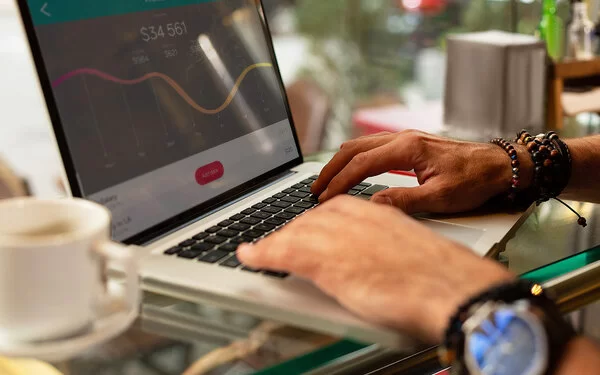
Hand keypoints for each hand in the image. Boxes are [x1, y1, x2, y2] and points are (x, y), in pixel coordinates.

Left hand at [237, 196, 514, 342]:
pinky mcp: (326, 258)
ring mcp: (339, 235)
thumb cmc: (441, 275)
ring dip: (273, 242)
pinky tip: (250, 256)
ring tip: (259, 250)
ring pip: (293, 232)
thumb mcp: (409, 248)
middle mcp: (354, 216)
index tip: (301, 229)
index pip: (332, 209)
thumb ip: (385, 246)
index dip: (312, 221)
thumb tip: (376, 258)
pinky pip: (282, 251)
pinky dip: (262, 253)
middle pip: (310, 218)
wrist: (452, 287)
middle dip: (292, 232)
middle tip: (279, 243)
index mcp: (375, 211)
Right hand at [312, 131, 532, 213]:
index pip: (361, 165)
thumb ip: (403, 200)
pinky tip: (349, 169)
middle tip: (315, 190)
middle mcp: (402, 138)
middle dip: (331, 170)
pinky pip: (371, 146)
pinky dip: (353, 158)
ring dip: (340, 162)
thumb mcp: (440, 197)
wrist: (498, 165)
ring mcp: (404, 138)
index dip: (340, 183)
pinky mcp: (408, 144)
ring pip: (360, 145)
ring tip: (326, 181)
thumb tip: (372, 205)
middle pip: (353, 150)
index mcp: (407, 149)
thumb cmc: (474, 180)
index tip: (325, 199)